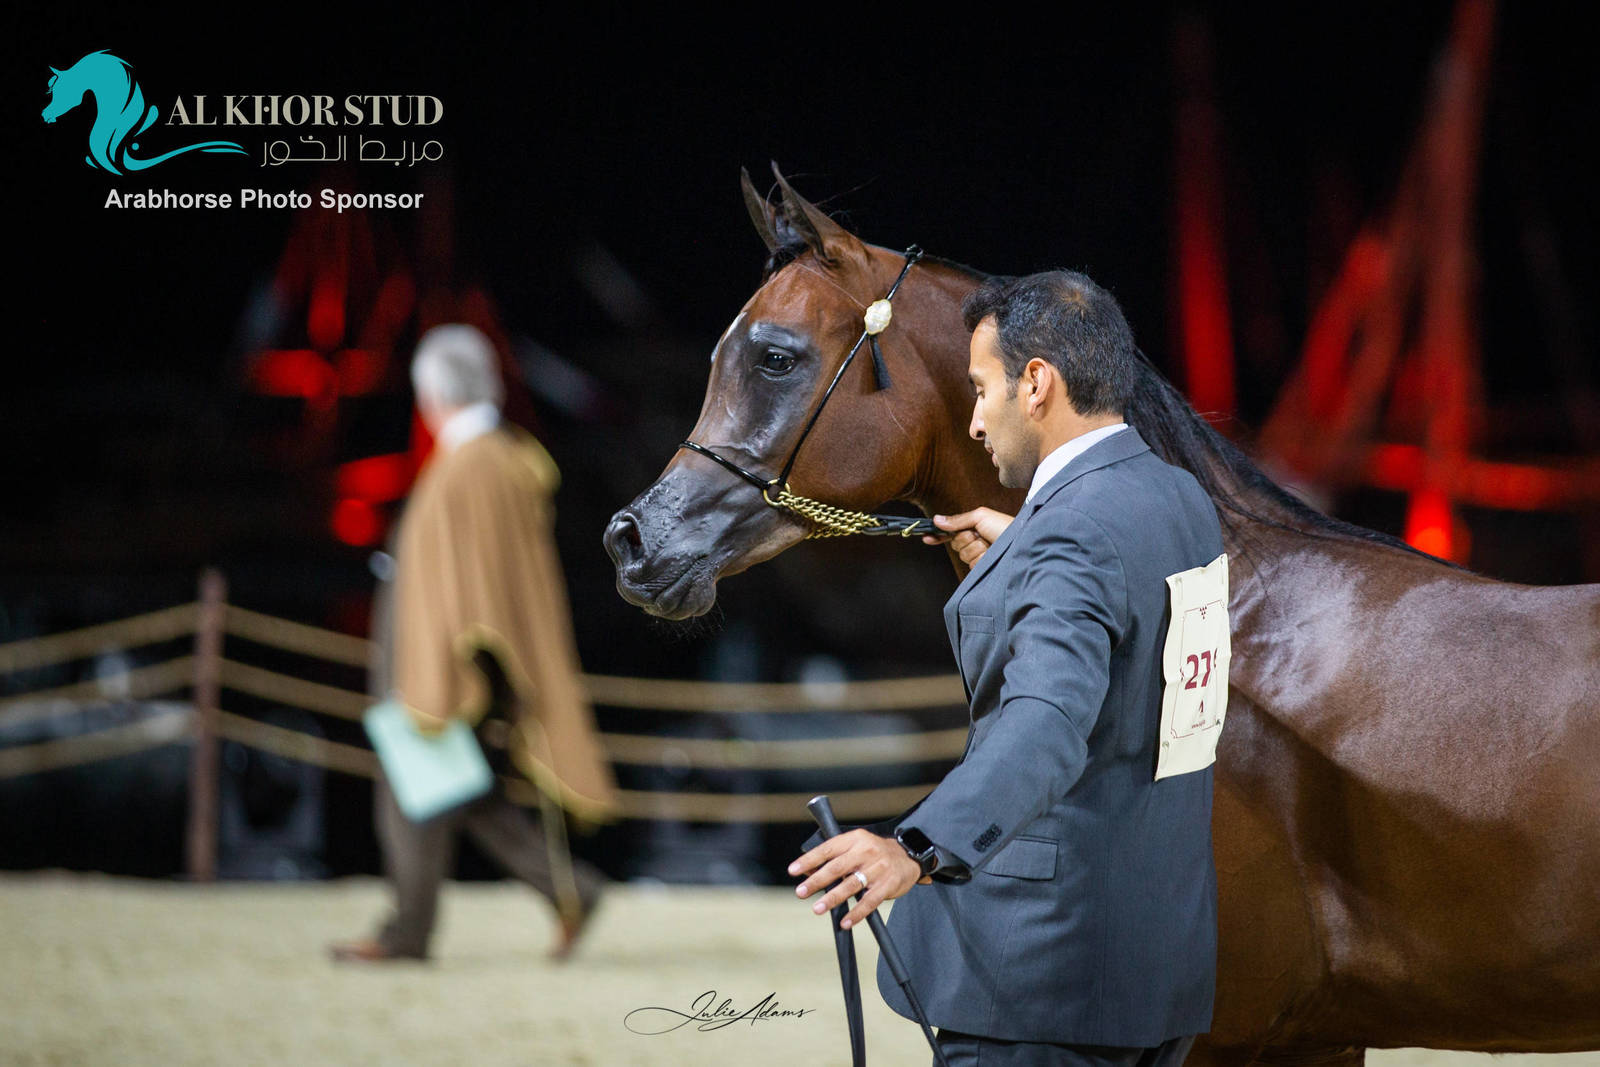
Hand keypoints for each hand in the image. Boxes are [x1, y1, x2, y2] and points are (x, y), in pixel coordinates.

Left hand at [788, 829, 929, 929]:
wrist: (908, 857)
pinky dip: (856, 913)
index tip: (793, 870)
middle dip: (817, 880)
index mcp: (855, 839)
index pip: (828, 849)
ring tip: (817, 908)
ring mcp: (878, 868)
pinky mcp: (887, 885)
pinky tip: (845, 921)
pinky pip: (869, 902)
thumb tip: (806, 872)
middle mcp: (866, 851)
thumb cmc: (875, 853)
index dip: (809, 860)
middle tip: (801, 891)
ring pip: (851, 885)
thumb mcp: (855, 847)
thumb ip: (833, 857)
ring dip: (832, 898)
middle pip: (837, 867)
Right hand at [922, 507, 1013, 565]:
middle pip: (955, 544)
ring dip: (975, 548)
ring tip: (989, 545)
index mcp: (974, 528)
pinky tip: (991, 556)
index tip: (926, 537)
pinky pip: (972, 564)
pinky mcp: (983, 569)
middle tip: (980, 535)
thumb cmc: (1006, 527)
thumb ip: (958, 519)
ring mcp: (979, 556)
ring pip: (963, 554)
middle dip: (965, 539)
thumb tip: (936, 519)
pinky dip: (981, 558)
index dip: (937, 535)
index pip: (950, 533)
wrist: (1022, 543)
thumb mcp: (981, 516)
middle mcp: (975, 542)